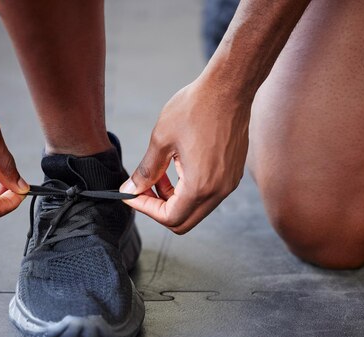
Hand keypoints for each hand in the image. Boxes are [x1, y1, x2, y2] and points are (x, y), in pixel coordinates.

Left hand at [120, 76, 249, 233]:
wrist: (230, 88)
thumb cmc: (196, 108)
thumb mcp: (161, 139)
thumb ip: (146, 171)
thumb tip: (131, 189)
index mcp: (200, 186)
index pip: (169, 217)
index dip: (145, 208)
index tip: (131, 194)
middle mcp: (219, 191)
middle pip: (183, 221)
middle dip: (159, 208)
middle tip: (143, 187)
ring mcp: (228, 184)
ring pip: (195, 209)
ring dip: (173, 198)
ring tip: (160, 172)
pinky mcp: (232, 174)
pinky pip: (208, 195)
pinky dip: (188, 189)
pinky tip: (178, 165)